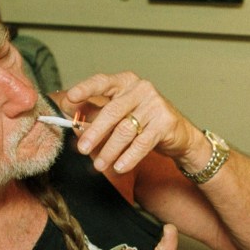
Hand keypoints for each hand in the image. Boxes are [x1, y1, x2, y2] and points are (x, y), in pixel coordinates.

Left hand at [58, 72, 205, 173]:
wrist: (180, 135)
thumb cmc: (144, 122)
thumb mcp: (120, 114)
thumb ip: (96, 113)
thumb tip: (71, 117)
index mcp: (126, 82)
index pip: (102, 82)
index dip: (85, 89)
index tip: (69, 99)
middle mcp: (141, 89)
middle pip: (112, 111)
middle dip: (95, 132)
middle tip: (82, 148)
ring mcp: (155, 105)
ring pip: (126, 130)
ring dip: (110, 150)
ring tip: (99, 165)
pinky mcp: (165, 123)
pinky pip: (142, 143)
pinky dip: (129, 157)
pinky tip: (119, 167)